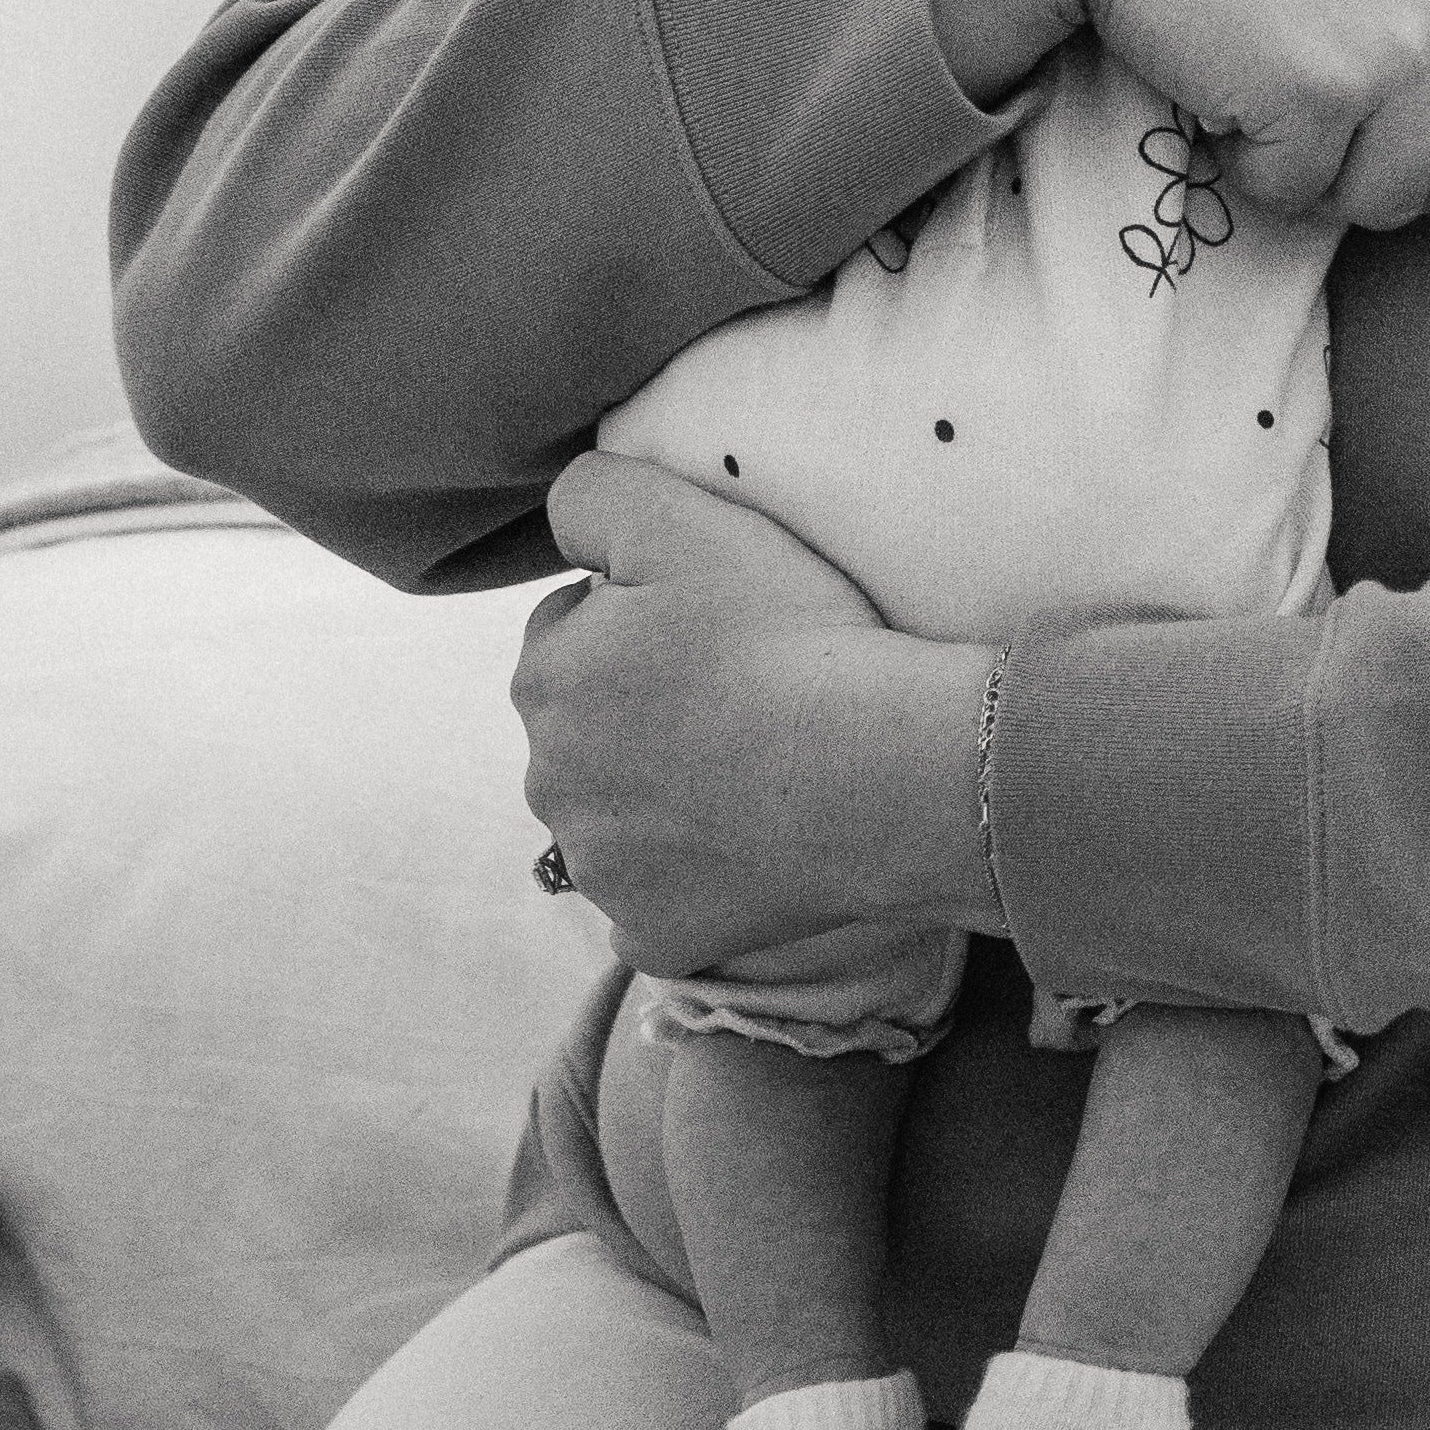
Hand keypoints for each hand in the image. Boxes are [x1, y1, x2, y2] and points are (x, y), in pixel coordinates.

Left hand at [518, 453, 999, 993]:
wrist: (884, 774)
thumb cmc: (792, 639)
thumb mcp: (686, 519)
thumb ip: (593, 496)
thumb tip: (565, 521)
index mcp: (544, 677)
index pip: (573, 629)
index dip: (645, 619)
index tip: (719, 627)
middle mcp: (550, 782)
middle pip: (590, 729)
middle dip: (645, 711)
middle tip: (745, 696)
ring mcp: (600, 870)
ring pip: (619, 817)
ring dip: (664, 795)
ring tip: (761, 770)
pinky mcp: (654, 933)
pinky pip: (656, 904)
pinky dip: (693, 881)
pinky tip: (752, 849)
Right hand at [941, 0, 1429, 229]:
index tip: (1391, 116)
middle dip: (1403, 178)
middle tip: (1327, 130)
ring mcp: (1402, 45)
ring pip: (1392, 200)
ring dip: (1319, 172)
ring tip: (1265, 91)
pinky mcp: (1322, 92)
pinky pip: (1298, 193)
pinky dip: (1248, 163)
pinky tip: (1221, 86)